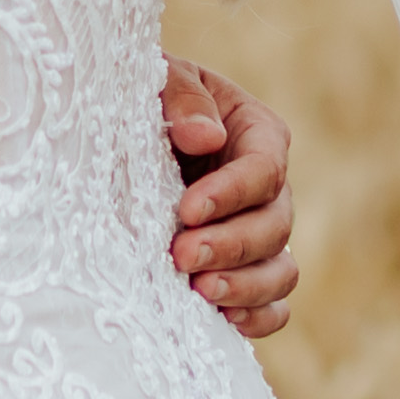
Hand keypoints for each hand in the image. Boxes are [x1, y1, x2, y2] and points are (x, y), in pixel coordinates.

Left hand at [165, 62, 298, 338]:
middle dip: (231, 246)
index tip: (186, 211)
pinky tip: (221, 320)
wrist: (118, 134)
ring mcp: (259, 235)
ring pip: (281, 271)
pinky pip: (273, 305)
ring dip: (245, 287)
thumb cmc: (141, 97)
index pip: (264, 169)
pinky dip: (257, 317)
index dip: (232, 194)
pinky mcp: (244, 272)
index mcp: (257, 133)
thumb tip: (206, 137)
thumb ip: (182, 98)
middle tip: (180, 257)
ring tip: (199, 292)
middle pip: (275, 226)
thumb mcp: (157, 79)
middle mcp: (268, 189)